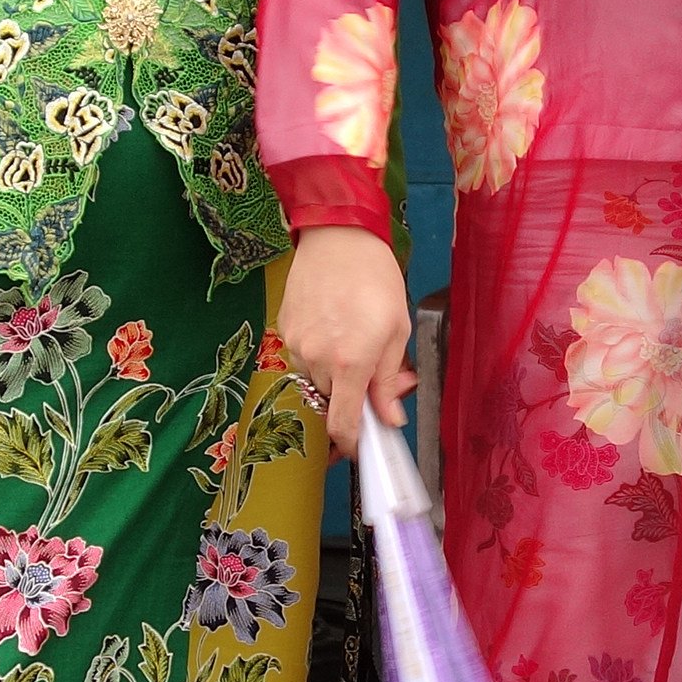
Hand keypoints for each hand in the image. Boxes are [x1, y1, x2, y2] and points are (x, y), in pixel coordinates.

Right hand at [278, 226, 414, 455]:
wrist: (338, 236)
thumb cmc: (376, 279)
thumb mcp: (397, 331)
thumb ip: (389, 380)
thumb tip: (391, 419)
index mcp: (351, 363)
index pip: (342, 424)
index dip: (351, 443)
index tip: (360, 445)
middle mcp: (318, 359)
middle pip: (332, 400)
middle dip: (353, 394)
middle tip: (376, 370)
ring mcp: (296, 344)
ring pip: (317, 378)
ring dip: (336, 372)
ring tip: (354, 337)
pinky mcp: (284, 329)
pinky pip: (302, 355)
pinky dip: (319, 351)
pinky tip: (335, 323)